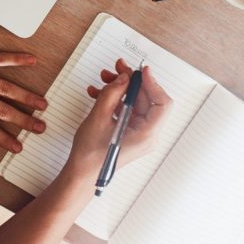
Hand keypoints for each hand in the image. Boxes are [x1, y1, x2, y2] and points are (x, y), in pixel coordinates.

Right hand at [67, 59, 171, 176]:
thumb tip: (124, 78)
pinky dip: (114, 100)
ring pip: (135, 103)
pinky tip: (98, 93)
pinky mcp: (129, 132)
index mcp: (146, 135)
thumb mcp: (99, 118)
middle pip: (147, 100)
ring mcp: (138, 133)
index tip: (141, 71)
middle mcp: (146, 135)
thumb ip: (112, 93)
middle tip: (118, 69)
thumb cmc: (90, 156)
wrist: (81, 174)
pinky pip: (127, 110)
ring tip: (104, 79)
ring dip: (120, 89)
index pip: (162, 104)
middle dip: (131, 83)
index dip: (153, 84)